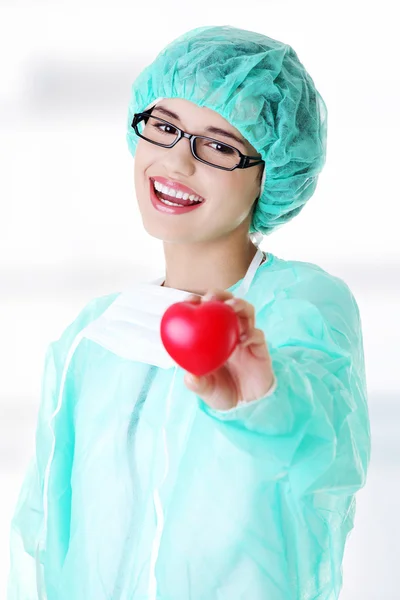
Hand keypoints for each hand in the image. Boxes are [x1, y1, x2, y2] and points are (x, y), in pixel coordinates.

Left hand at [183, 289, 274, 410]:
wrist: (247, 405)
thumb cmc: (222, 391)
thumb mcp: (205, 390)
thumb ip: (197, 384)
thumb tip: (189, 376)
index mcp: (211, 336)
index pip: (204, 312)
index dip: (197, 302)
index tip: (190, 300)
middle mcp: (228, 332)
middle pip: (226, 304)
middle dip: (219, 295)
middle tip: (211, 298)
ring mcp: (245, 337)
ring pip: (246, 312)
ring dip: (239, 305)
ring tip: (230, 307)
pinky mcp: (259, 347)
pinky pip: (257, 334)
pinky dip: (251, 333)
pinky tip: (242, 339)